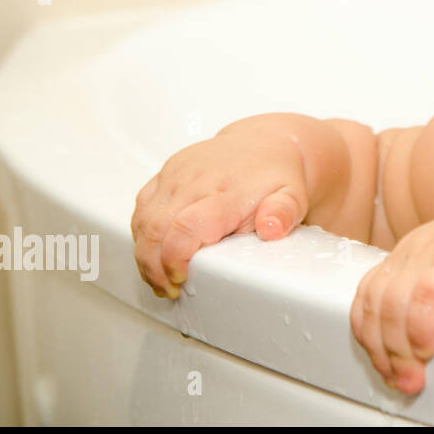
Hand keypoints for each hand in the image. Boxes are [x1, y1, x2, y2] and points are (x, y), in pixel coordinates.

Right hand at [131, 131, 309, 297]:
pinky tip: (153, 253)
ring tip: (160, 278)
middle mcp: (196, 180)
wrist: (264, 144)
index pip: (186, 227)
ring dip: (144, 255)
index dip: (174, 259)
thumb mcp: (292, 196)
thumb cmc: (275, 175)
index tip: (181, 280)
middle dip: (154, 267)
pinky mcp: (164, 174)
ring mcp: (176, 175)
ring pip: (143, 220)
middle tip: (168, 289)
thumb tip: (272, 230)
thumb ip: (284, 214)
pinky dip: (141, 235)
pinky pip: (141, 207)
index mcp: (227, 191)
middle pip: (157, 228)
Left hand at [350, 189, 433, 394]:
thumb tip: (418, 337)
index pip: (368, 295)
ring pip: (391, 309)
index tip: (386, 364)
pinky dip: (419, 332)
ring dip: (399, 350)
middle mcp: (416, 251)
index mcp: (413, 252)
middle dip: (382, 351)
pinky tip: (430, 349)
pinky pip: (422, 303)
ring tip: (415, 374)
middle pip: (374, 306)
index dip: (370, 336)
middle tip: (400, 379)